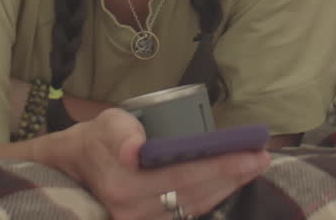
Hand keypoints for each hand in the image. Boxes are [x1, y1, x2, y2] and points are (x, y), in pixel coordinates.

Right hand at [49, 109, 268, 218]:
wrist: (72, 170)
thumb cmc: (94, 141)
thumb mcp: (104, 125)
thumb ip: (120, 132)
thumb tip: (134, 151)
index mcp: (123, 186)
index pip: (184, 176)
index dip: (222, 165)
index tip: (253, 153)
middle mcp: (133, 212)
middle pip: (195, 194)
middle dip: (233, 175)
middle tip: (263, 156)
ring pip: (194, 207)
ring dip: (227, 187)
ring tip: (253, 166)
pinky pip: (186, 214)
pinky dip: (211, 197)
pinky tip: (230, 181)